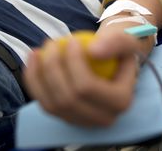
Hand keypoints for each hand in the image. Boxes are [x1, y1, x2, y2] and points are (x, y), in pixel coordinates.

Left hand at [23, 30, 139, 126]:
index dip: (74, 62)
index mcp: (121, 102)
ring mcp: (83, 122)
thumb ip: (116, 42)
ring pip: (52, 104)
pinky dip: (34, 82)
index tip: (71, 40)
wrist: (115, 61)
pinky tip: (33, 60)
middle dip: (53, 67)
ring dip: (40, 75)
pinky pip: (44, 104)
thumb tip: (93, 51)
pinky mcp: (67, 118)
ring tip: (39, 50)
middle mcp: (103, 118)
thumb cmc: (120, 49)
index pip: (88, 87)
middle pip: (68, 98)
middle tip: (52, 43)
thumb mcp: (127, 39)